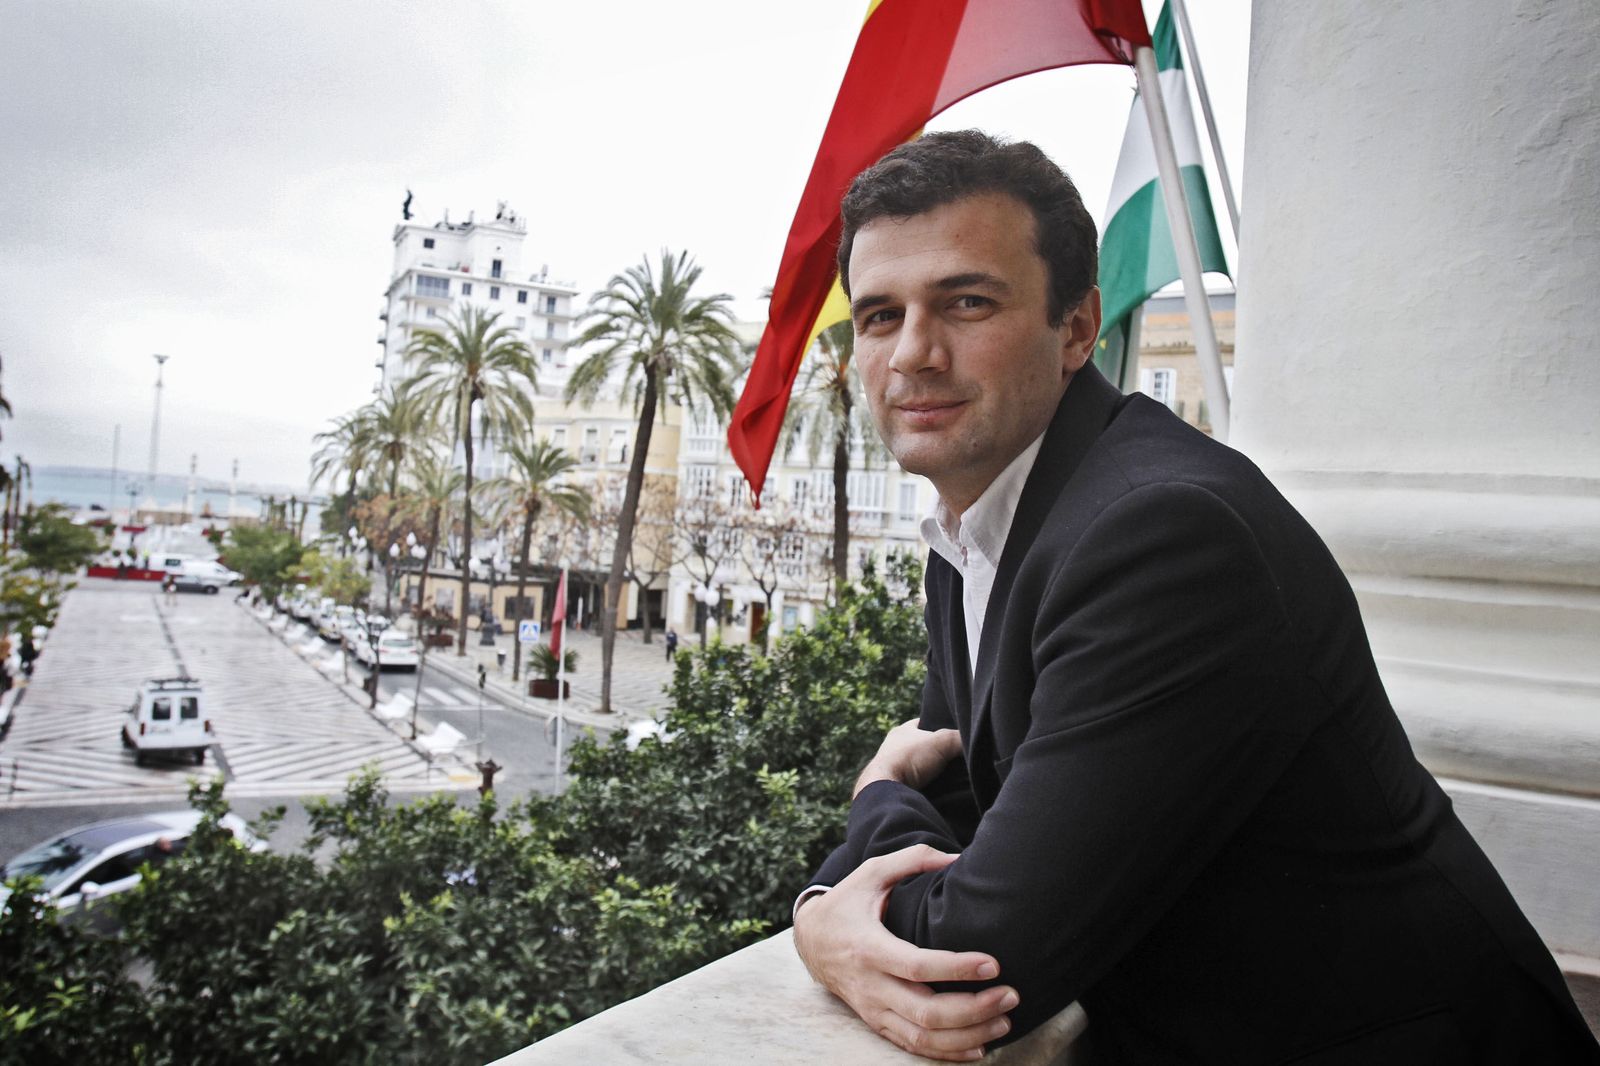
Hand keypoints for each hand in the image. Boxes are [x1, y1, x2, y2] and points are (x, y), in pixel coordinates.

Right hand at [793, 844, 1017, 1061]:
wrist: (810, 940)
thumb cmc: (847, 903)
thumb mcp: (871, 873)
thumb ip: (912, 860)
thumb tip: (957, 857)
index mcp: (869, 947)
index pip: (917, 966)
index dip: (956, 967)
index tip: (993, 964)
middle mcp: (871, 985)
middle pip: (926, 1013)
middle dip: (974, 1009)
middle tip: (1010, 995)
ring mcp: (873, 1009)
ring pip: (923, 1037)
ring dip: (968, 1035)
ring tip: (1004, 1020)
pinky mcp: (877, 1023)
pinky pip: (913, 1047)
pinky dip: (948, 1052)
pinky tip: (979, 1045)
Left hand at [855, 719, 962, 797]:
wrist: (886, 789)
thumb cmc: (910, 758)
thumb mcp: (942, 741)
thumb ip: (960, 738)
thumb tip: (977, 744)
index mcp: (901, 731)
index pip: (923, 723)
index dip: (939, 726)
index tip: (954, 733)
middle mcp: (894, 747)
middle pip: (922, 746)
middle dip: (937, 752)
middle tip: (956, 757)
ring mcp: (892, 768)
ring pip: (918, 766)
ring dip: (932, 771)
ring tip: (952, 776)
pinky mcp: (894, 786)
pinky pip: (915, 784)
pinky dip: (926, 786)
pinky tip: (939, 790)